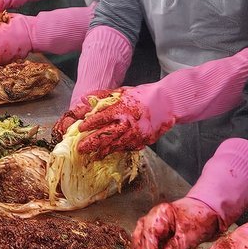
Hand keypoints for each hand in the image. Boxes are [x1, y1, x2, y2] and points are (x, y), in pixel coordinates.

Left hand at [57, 85, 174, 156]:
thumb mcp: (122, 91)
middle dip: (91, 143)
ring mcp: (136, 134)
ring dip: (103, 152)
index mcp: (121, 109)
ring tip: (93, 156)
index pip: (101, 118)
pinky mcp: (143, 141)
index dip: (89, 124)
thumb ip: (102, 95)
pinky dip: (118, 151)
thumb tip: (84, 98)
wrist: (167, 103)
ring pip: (116, 146)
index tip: (80, 128)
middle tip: (80, 149)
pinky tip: (111, 153)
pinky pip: (128, 147)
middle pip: (105, 136)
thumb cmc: (144, 95)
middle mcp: (127, 123)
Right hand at [132, 197, 224, 248]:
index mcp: (159, 214)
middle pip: (140, 241)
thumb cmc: (198, 220)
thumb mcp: (188, 237)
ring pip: (139, 245)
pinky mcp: (151, 235)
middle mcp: (149, 219)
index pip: (148, 237)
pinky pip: (145, 248)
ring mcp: (148, 226)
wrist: (204, 211)